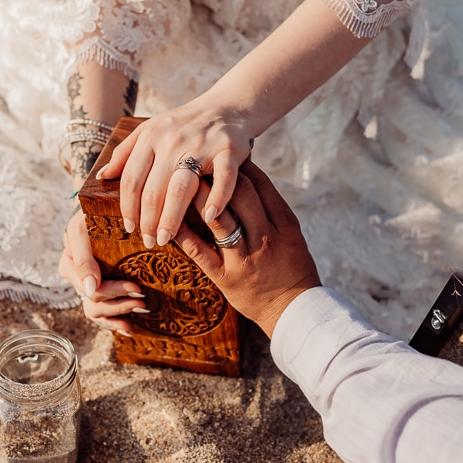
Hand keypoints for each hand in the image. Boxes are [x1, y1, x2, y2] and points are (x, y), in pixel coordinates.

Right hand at [59, 204, 146, 334]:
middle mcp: (78, 279)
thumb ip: (83, 257)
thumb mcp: (81, 230)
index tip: (136, 288)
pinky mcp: (100, 290)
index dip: (114, 291)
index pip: (91, 289)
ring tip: (141, 309)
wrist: (99, 210)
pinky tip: (130, 328)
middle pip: (95, 304)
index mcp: (70, 265)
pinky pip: (103, 316)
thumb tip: (91, 288)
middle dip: (120, 304)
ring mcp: (88, 287)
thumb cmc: (90, 217)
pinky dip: (116, 323)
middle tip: (143, 300)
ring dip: (120, 313)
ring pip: (98, 312)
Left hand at [95, 95, 253, 250]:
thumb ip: (126, 152)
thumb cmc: (186, 124)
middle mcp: (173, 140)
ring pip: (181, 189)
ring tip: (166, 239)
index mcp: (151, 136)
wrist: (228, 106)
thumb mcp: (151, 129)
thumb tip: (102, 176)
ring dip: (171, 218)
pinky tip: (209, 218)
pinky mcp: (229, 150)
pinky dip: (217, 200)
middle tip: (149, 242)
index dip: (128, 208)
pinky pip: (223, 179)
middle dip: (148, 221)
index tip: (130, 229)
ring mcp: (202, 146)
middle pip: (153, 189)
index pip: (132, 179)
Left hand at [174, 161, 320, 337]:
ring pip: (219, 219)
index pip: (261, 184)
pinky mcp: (226, 277)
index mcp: (284, 223)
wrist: (294, 309)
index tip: (221, 153)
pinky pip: (200, 251)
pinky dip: (183, 233)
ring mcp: (245, 258)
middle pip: (240, 195)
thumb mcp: (290, 232)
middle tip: (196, 159)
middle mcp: (265, 237)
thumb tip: (245, 173)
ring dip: (198, 198)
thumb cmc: (291, 266)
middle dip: (217, 174)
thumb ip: (270, 206)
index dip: (239, 165)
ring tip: (179, 181)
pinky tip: (168, 220)